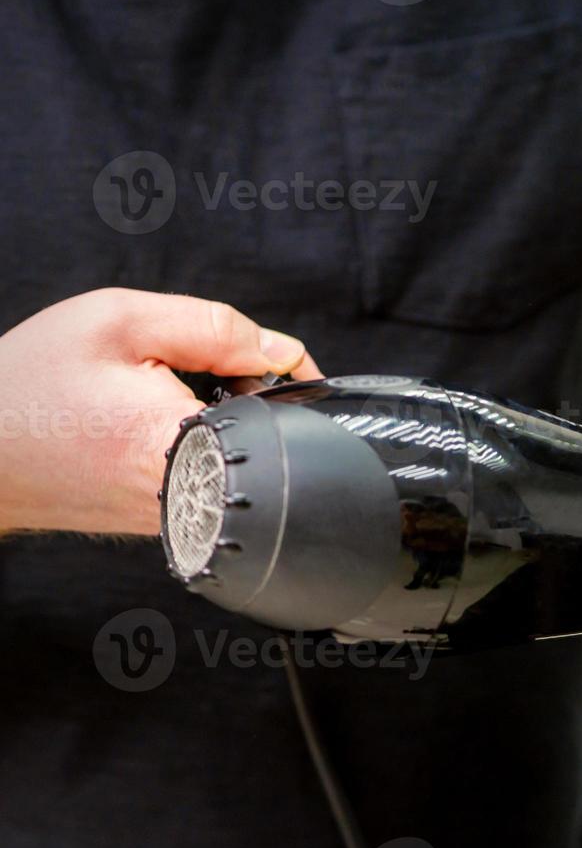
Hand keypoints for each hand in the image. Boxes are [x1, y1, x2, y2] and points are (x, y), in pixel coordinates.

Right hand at [0, 288, 320, 534]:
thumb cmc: (32, 382)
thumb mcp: (120, 322)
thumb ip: (215, 327)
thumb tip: (280, 350)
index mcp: (179, 442)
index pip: (282, 413)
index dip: (279, 376)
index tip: (249, 357)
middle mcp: (188, 493)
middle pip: (270, 440)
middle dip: (249, 395)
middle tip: (196, 372)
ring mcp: (179, 516)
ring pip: (241, 459)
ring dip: (223, 421)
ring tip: (161, 400)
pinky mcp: (166, 524)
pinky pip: (211, 475)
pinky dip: (197, 445)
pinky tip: (150, 428)